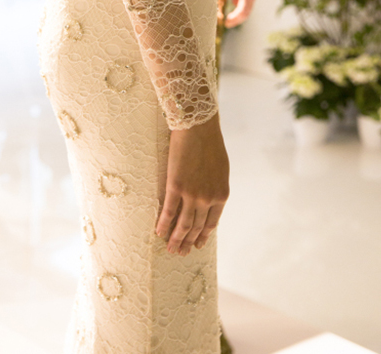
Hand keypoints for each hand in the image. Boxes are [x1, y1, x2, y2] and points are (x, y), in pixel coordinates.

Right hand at [156, 112, 228, 255]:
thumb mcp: (221, 170)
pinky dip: (163, 224)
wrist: (199, 127)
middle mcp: (208, 199)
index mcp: (221, 195)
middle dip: (188, 242)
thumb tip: (211, 200)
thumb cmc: (211, 144)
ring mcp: (192, 195)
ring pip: (183, 224)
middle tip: (180, 253)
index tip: (197, 245)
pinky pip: (169, 211)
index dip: (203, 236)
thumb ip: (216, 188)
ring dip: (175, 239)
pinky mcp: (175, 186)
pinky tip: (159, 232)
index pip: (212, 223)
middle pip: (197, 227)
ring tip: (170, 249)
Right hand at [224, 0, 255, 27]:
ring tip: (226, 23)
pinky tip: (229, 17)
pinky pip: (242, 8)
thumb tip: (235, 3)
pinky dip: (236, 14)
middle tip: (226, 25)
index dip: (237, 19)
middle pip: (245, 14)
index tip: (228, 23)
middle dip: (236, 22)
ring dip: (235, 20)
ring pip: (245, 13)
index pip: (245, 11)